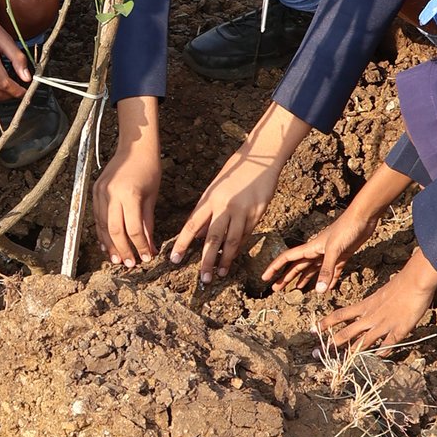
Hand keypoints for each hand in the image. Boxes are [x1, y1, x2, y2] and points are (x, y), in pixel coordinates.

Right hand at [94, 136, 159, 269]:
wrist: (134, 147)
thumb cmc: (148, 169)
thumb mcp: (152, 197)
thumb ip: (147, 223)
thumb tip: (148, 246)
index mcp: (129, 195)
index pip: (133, 229)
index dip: (139, 246)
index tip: (146, 257)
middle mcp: (111, 194)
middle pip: (115, 230)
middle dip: (123, 249)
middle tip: (129, 264)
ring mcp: (100, 192)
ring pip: (103, 226)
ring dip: (109, 244)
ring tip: (117, 259)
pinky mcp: (95, 191)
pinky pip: (97, 217)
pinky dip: (102, 232)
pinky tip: (106, 244)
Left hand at [171, 142, 283, 285]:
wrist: (262, 157)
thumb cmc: (235, 171)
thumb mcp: (216, 187)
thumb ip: (207, 211)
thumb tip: (198, 235)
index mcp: (210, 197)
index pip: (192, 225)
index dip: (182, 243)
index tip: (174, 259)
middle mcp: (225, 205)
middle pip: (212, 238)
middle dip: (206, 261)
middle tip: (203, 279)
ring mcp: (243, 210)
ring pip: (231, 241)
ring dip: (225, 260)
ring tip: (219, 274)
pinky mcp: (258, 213)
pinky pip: (246, 235)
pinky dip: (238, 248)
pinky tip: (233, 258)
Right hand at [265, 197, 377, 294]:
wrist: (363, 218)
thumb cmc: (346, 229)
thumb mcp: (335, 250)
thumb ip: (326, 271)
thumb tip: (318, 291)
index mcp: (310, 248)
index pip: (287, 258)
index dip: (275, 268)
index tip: (265, 278)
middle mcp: (317, 251)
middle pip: (297, 267)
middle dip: (286, 278)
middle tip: (276, 289)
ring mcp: (329, 254)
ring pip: (312, 270)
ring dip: (303, 279)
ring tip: (296, 290)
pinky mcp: (342, 256)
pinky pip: (331, 272)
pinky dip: (327, 280)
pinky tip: (326, 288)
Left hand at [316, 258, 436, 350]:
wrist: (415, 280)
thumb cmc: (400, 283)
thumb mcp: (381, 294)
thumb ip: (373, 305)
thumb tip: (367, 311)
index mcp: (365, 305)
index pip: (340, 315)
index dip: (325, 323)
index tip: (313, 330)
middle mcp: (371, 316)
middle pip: (347, 332)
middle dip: (332, 343)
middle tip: (319, 353)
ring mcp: (384, 325)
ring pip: (364, 342)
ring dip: (353, 353)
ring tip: (344, 362)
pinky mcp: (398, 330)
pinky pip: (387, 345)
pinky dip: (382, 352)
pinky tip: (378, 357)